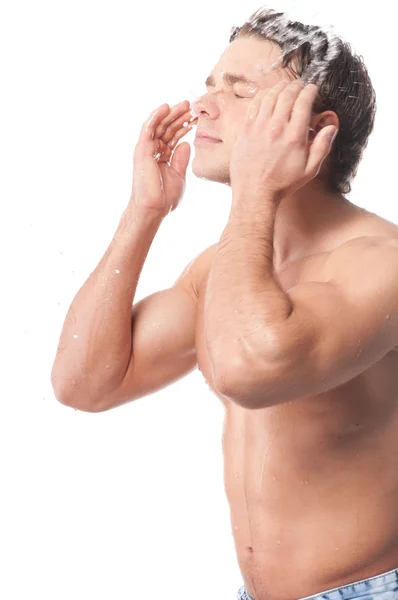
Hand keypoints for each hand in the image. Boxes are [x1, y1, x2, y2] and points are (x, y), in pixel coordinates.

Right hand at [131, 101, 197, 217]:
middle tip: (193, 105)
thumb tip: (186, 143)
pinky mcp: (142, 149)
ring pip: (159, 125)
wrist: (153, 208)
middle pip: (167, 128)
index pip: (174, 136)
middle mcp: (154, 150)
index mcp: (163, 156)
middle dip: (180, 116)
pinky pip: (148, 128)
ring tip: (184, 104)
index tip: (197, 118)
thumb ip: (181, 159)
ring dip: (171, 113)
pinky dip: (156, 116)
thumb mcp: (179, 175)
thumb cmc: (163, 197)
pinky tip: (165, 107)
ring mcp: (147, 149)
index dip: (185, 126)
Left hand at [230, 80, 337, 201]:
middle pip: (287, 94)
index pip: (303, 102)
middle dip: (296, 86)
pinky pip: (255, 105)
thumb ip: (322, 147)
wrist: (254, 194)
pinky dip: (263, 95)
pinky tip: (268, 94)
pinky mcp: (245, 130)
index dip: (310, 91)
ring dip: (279, 87)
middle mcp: (276, 128)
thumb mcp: (309, 170)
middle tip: (300, 85)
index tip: (313, 89)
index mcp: (294, 136)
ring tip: (285, 86)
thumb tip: (331, 126)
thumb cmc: (283, 184)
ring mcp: (258, 127)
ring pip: (270, 96)